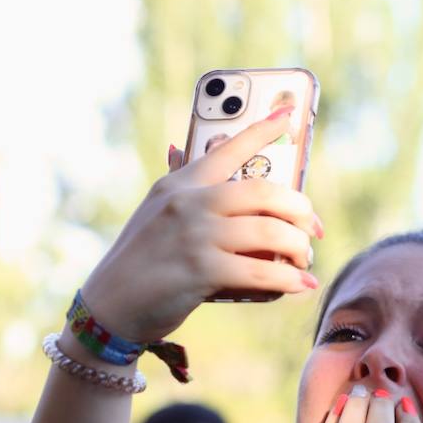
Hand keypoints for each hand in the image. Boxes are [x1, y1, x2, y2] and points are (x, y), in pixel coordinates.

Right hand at [78, 108, 321, 341]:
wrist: (110, 306)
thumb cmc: (141, 262)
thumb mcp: (156, 215)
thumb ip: (184, 193)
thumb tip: (198, 162)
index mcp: (180, 183)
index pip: (227, 147)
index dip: (262, 129)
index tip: (288, 116)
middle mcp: (188, 201)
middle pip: (264, 191)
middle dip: (300, 209)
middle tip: (312, 227)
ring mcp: (195, 235)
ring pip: (271, 232)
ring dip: (298, 248)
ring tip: (304, 260)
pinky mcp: (201, 270)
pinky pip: (262, 271)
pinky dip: (289, 279)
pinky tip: (301, 284)